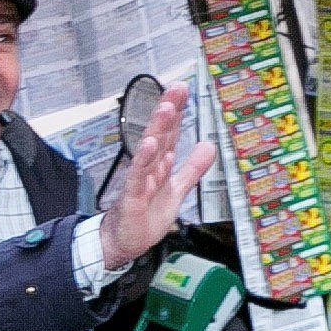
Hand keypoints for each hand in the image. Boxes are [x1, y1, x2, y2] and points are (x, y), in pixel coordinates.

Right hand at [98, 84, 214, 272]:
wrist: (122, 243)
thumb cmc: (145, 215)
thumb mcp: (177, 189)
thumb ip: (192, 168)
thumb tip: (208, 145)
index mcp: (160, 165)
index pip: (170, 133)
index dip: (177, 112)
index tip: (183, 90)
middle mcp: (149, 168)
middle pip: (160, 134)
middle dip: (168, 111)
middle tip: (177, 88)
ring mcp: (139, 180)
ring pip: (149, 150)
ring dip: (157, 129)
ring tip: (166, 108)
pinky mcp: (131, 197)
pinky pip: (138, 176)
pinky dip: (143, 160)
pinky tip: (149, 145)